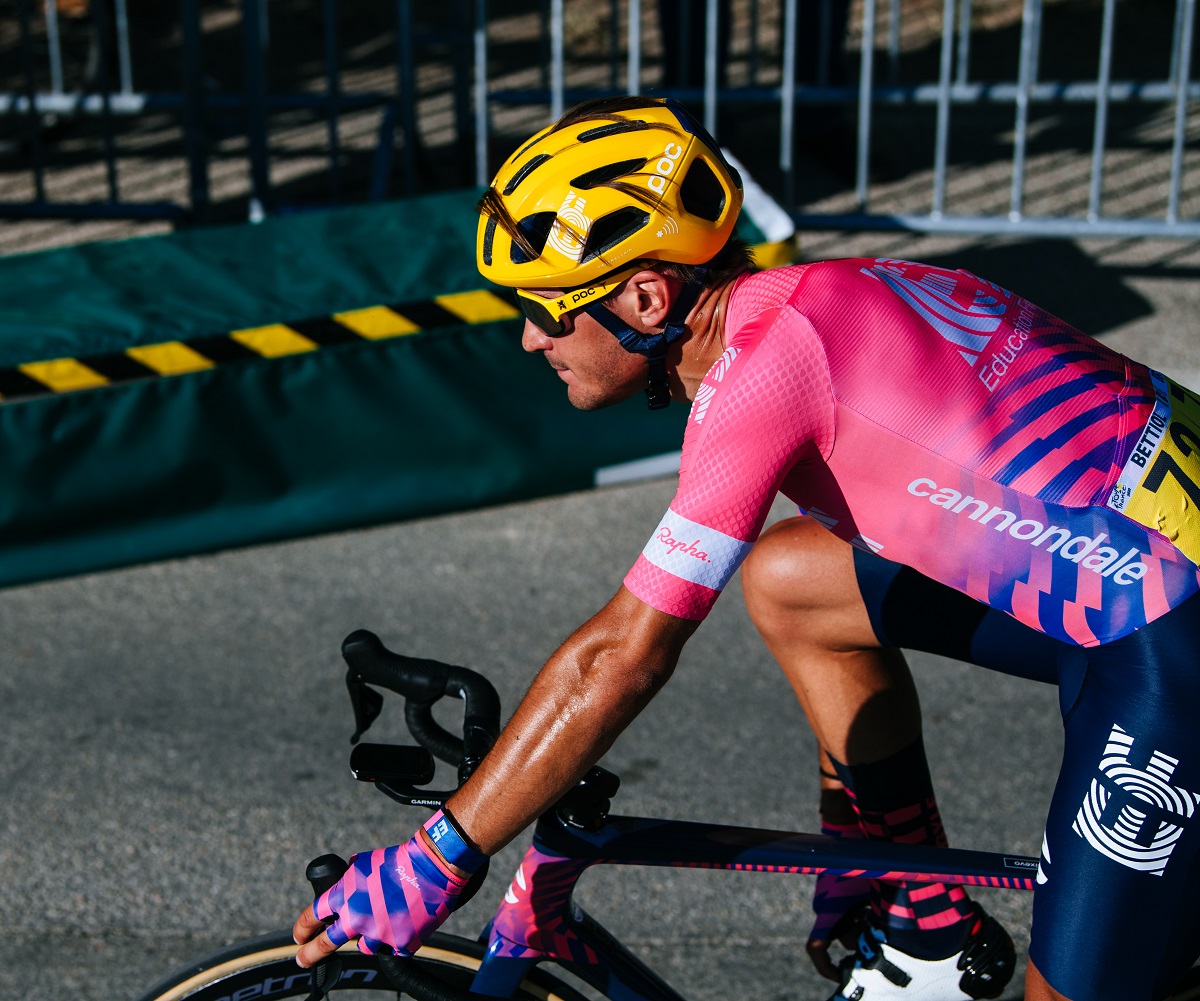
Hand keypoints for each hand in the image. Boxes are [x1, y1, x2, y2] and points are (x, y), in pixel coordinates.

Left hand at [293, 829, 468, 966]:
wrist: (431, 868)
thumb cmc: (397, 861)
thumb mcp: (363, 863)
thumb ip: (348, 881)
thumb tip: (342, 889)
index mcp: (343, 897)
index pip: (312, 917)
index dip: (302, 928)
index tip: (299, 936)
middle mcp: (355, 919)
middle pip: (325, 945)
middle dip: (310, 954)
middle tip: (303, 959)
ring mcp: (378, 935)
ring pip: (365, 945)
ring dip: (371, 935)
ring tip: (387, 916)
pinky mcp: (400, 945)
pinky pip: (393, 947)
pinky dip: (397, 937)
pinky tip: (405, 920)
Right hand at [807, 818, 872, 981]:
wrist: (847, 824)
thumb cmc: (862, 857)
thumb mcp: (875, 889)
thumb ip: (881, 915)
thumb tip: (894, 937)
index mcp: (829, 912)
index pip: (816, 949)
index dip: (826, 967)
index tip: (841, 975)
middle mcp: (826, 907)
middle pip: (846, 936)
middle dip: (864, 938)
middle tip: (886, 930)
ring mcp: (830, 896)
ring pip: (850, 921)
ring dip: (866, 921)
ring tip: (886, 908)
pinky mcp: (835, 886)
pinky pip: (848, 906)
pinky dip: (862, 908)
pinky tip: (879, 898)